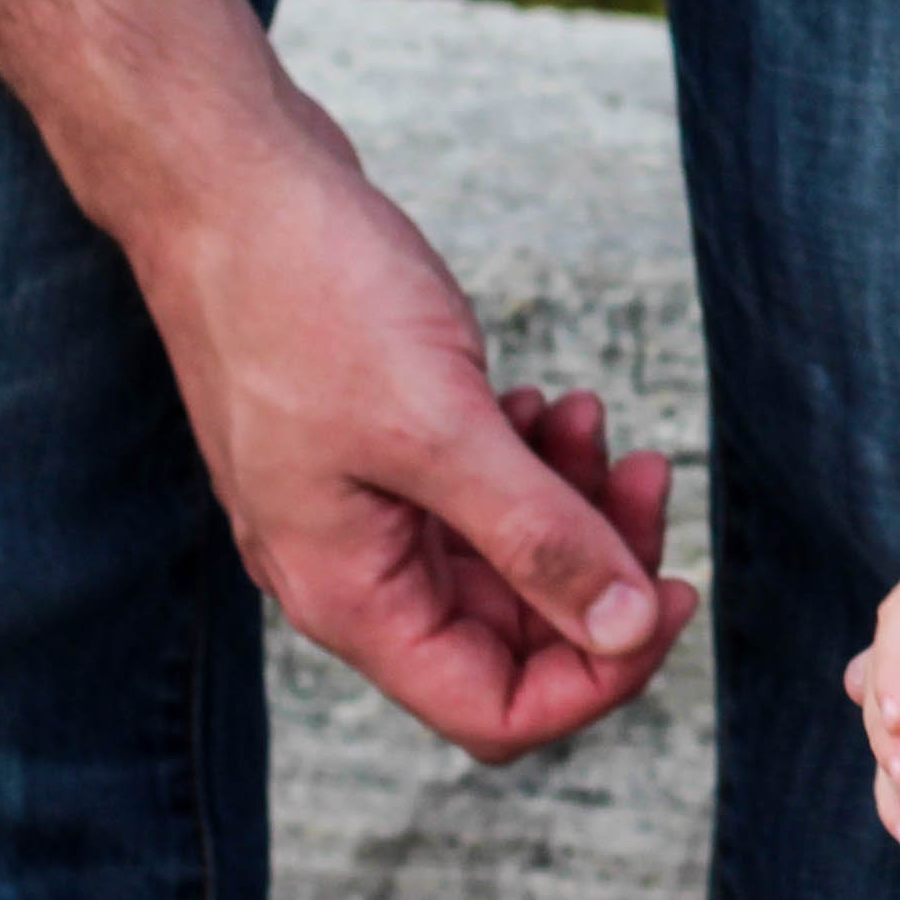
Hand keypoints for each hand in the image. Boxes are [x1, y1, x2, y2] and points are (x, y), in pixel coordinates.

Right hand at [129, 108, 691, 762]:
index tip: (674, 590)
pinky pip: (481, 495)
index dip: (600, 674)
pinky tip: (538, 402)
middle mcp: (352, 572)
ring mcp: (362, 510)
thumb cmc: (304, 295)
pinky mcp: (380, 449)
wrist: (226, 187)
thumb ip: (536, 538)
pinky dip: (531, 460)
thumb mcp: (439, 426)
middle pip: (514, 636)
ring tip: (583, 414)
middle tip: (646, 473)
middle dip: (600, 566)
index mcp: (351, 597)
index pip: (496, 712)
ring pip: (505, 559)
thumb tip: (627, 631)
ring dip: (571, 501)